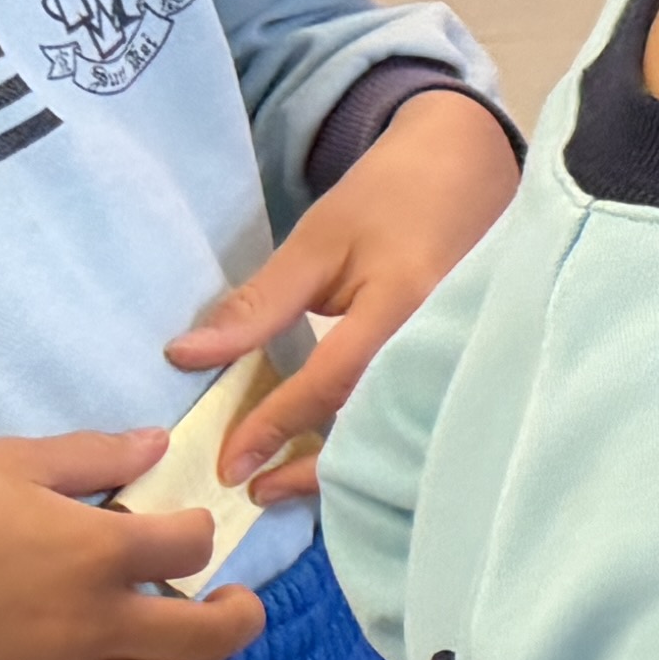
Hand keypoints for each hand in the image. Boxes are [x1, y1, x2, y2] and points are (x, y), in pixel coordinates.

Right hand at [0, 433, 265, 659]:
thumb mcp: (5, 465)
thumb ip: (91, 457)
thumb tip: (155, 445)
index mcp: (97, 554)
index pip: (194, 547)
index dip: (199, 532)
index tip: (183, 528)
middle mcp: (95, 625)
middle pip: (213, 638)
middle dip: (242, 618)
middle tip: (235, 602)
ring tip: (195, 648)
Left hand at [178, 87, 520, 507]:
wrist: (472, 166)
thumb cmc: (389, 197)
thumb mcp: (317, 240)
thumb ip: (259, 303)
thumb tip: (186, 357)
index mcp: (403, 305)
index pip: (331, 384)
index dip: (276, 426)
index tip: (229, 464)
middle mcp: (440, 342)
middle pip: (376, 427)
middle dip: (315, 469)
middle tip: (256, 493)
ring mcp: (459, 356)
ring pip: (398, 429)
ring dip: (344, 463)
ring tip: (288, 484)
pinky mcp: (463, 362)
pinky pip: (415, 412)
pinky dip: (374, 440)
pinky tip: (341, 455)